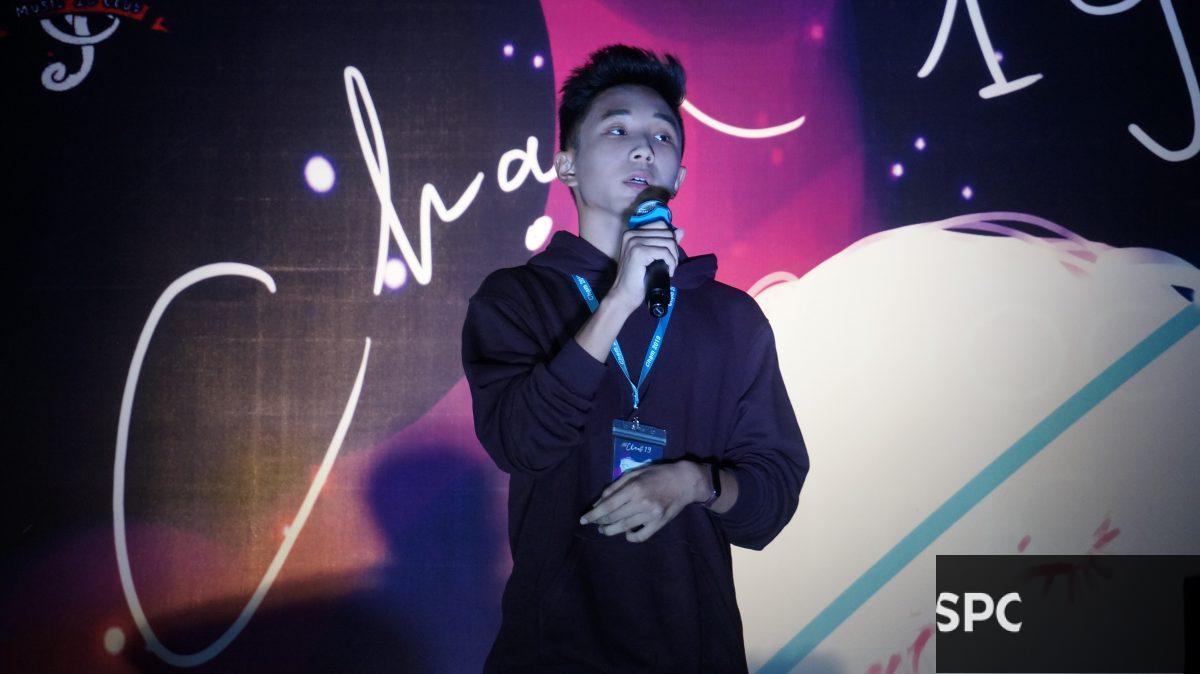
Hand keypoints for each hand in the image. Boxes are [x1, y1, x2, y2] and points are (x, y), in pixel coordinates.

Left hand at [580, 460, 705, 542]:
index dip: (594, 514)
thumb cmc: (658, 474)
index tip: (583, 519)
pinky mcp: (659, 524)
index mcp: (634, 488)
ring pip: (624, 528)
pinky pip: (641, 536)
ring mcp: (651, 515)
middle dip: (600, 522)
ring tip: (604, 529)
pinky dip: (630, 537)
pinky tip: (625, 533)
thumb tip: (599, 501)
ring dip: (610, 530)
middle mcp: (642, 503)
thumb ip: (616, 486)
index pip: (608, 505)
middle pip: (614, 518)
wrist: (685, 481)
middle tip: (595, 523)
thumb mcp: (635, 473)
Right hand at [607, 223, 684, 312]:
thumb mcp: (652, 256)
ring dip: (674, 258)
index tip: (670, 254)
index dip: (670, 238)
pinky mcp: (638, 252)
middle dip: (674, 249)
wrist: (624, 294)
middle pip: (666, 233)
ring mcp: (634, 242)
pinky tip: (669, 272)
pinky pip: (664, 252)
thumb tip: (681, 231)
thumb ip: (664, 242)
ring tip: (670, 268)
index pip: (660, 224)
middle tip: (671, 264)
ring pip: (668, 242)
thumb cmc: (638, 277)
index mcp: (632, 232)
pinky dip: (671, 263)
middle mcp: (632, 234)